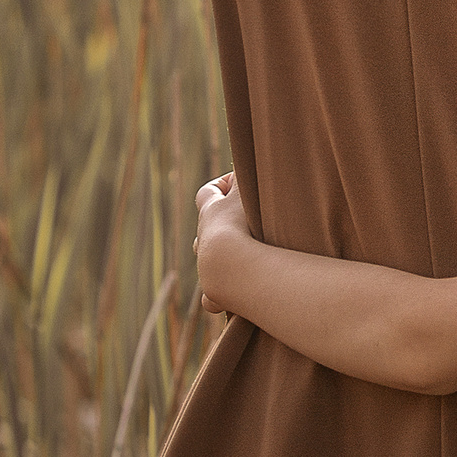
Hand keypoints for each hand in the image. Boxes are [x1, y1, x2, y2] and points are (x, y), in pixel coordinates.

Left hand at [193, 173, 249, 313]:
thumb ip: (251, 173)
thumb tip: (253, 157)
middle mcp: (204, 239)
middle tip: (244, 227)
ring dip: (221, 260)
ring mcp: (206, 267)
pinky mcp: (214, 293)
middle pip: (203, 229)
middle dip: (220, 228)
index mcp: (211, 212)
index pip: (207, 193)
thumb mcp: (250, 191)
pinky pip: (213, 297)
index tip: (236, 188)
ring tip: (245, 261)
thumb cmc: (244, 226)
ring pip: (207, 262)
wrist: (233, 269)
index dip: (219, 188)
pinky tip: (235, 300)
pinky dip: (222, 298)